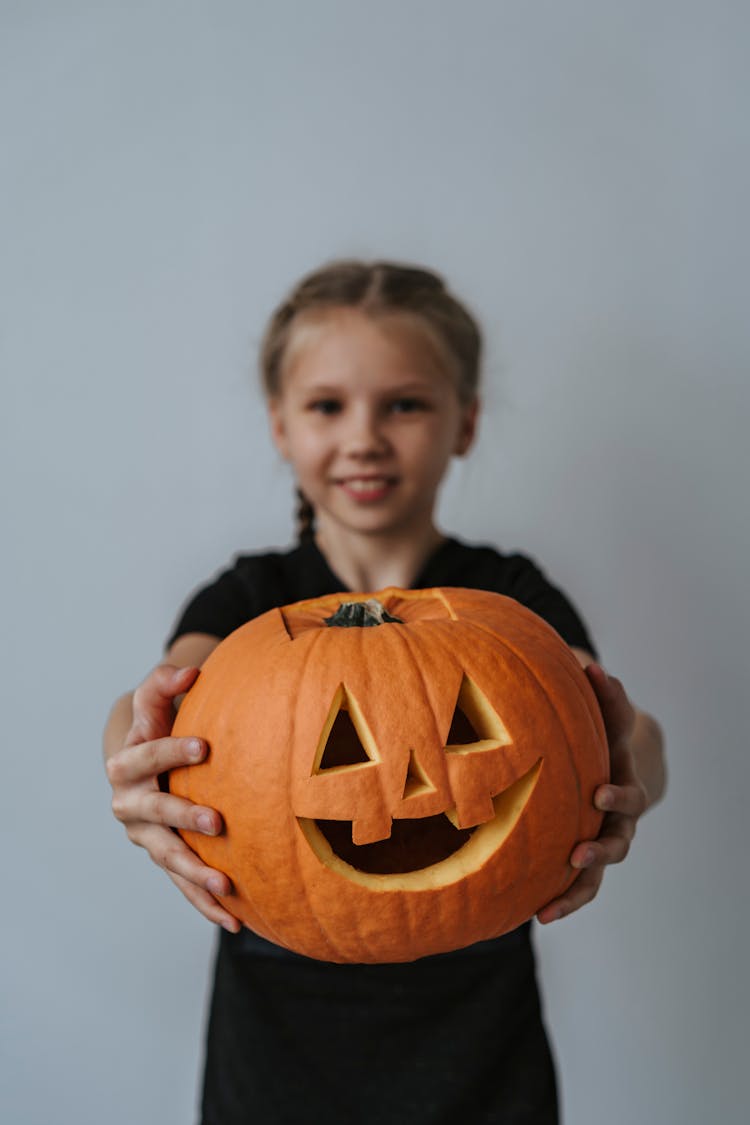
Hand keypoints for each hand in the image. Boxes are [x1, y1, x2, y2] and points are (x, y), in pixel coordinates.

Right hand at [106, 664, 240, 932]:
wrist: (143, 762)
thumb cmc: (157, 722)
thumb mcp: (155, 696)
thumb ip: (166, 681)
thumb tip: (191, 672)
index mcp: (126, 764)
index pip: (145, 757)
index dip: (171, 751)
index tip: (205, 746)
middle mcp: (129, 804)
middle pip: (153, 815)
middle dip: (183, 818)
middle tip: (218, 823)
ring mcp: (146, 837)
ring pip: (168, 859)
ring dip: (195, 874)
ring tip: (226, 884)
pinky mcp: (165, 859)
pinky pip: (183, 886)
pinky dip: (205, 905)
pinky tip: (235, 919)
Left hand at [536, 663, 646, 924]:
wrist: (612, 765)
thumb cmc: (605, 733)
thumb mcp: (608, 712)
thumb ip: (605, 693)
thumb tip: (591, 665)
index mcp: (624, 784)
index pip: (629, 794)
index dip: (618, 797)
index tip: (599, 794)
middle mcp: (618, 820)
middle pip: (619, 842)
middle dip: (601, 848)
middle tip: (579, 852)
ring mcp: (602, 842)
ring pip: (597, 875)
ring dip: (576, 890)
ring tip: (550, 908)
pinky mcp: (582, 860)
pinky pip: (576, 887)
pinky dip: (559, 901)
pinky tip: (534, 915)